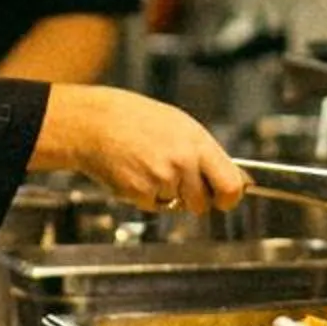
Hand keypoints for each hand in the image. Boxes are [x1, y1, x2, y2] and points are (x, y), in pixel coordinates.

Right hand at [29, 84, 248, 214]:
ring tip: (150, 167)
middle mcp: (182, 162)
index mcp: (196, 143)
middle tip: (176, 177)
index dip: (229, 198)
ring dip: (168, 195)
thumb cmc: (135, 119)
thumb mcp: (179, 125)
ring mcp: (162, 179)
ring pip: (178, 206)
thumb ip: (205, 153)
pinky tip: (136, 172)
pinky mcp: (141, 194)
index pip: (231, 185)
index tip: (225, 198)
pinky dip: (146, 196)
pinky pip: (154, 206)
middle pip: (203, 203)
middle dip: (194, 198)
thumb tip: (232, 178)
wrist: (95, 123)